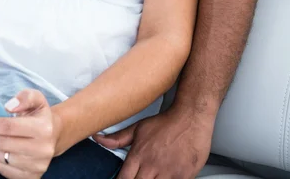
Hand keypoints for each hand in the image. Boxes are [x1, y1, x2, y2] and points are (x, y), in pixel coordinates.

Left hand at [0, 89, 59, 177]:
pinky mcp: (33, 177)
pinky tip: (9, 153)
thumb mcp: (36, 99)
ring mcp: (38, 165)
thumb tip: (9, 107)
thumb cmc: (39, 115)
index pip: (7, 126)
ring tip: (6, 142)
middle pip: (3, 143)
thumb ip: (24, 97)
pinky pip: (5, 171)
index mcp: (43, 127)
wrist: (54, 135)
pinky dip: (2, 161)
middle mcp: (43, 149)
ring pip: (3, 158)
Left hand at [94, 103, 214, 178]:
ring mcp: (168, 172)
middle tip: (139, 178)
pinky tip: (164, 178)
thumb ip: (118, 138)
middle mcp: (152, 164)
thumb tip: (98, 138)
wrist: (191, 117)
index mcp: (138, 154)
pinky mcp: (183, 176)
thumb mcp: (139, 127)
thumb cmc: (166, 123)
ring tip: (151, 177)